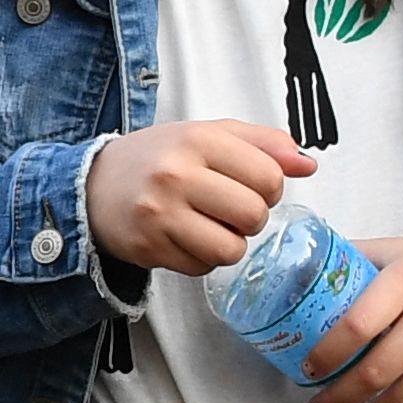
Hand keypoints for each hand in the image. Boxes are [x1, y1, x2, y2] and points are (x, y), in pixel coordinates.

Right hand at [83, 120, 312, 274]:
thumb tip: (308, 164)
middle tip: (231, 209)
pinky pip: (202, 268)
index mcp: (199, 139)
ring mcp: (160, 214)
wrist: (94, 185)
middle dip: (252, 218)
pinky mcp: (149, 247)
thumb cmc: (160, 158)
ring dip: (230, 243)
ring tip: (211, 226)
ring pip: (231, 249)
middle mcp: (177, 174)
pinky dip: (203, 259)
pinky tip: (186, 238)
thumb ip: (263, 144)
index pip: (268, 176)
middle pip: (253, 215)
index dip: (271, 188)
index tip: (253, 186)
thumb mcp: (210, 134)